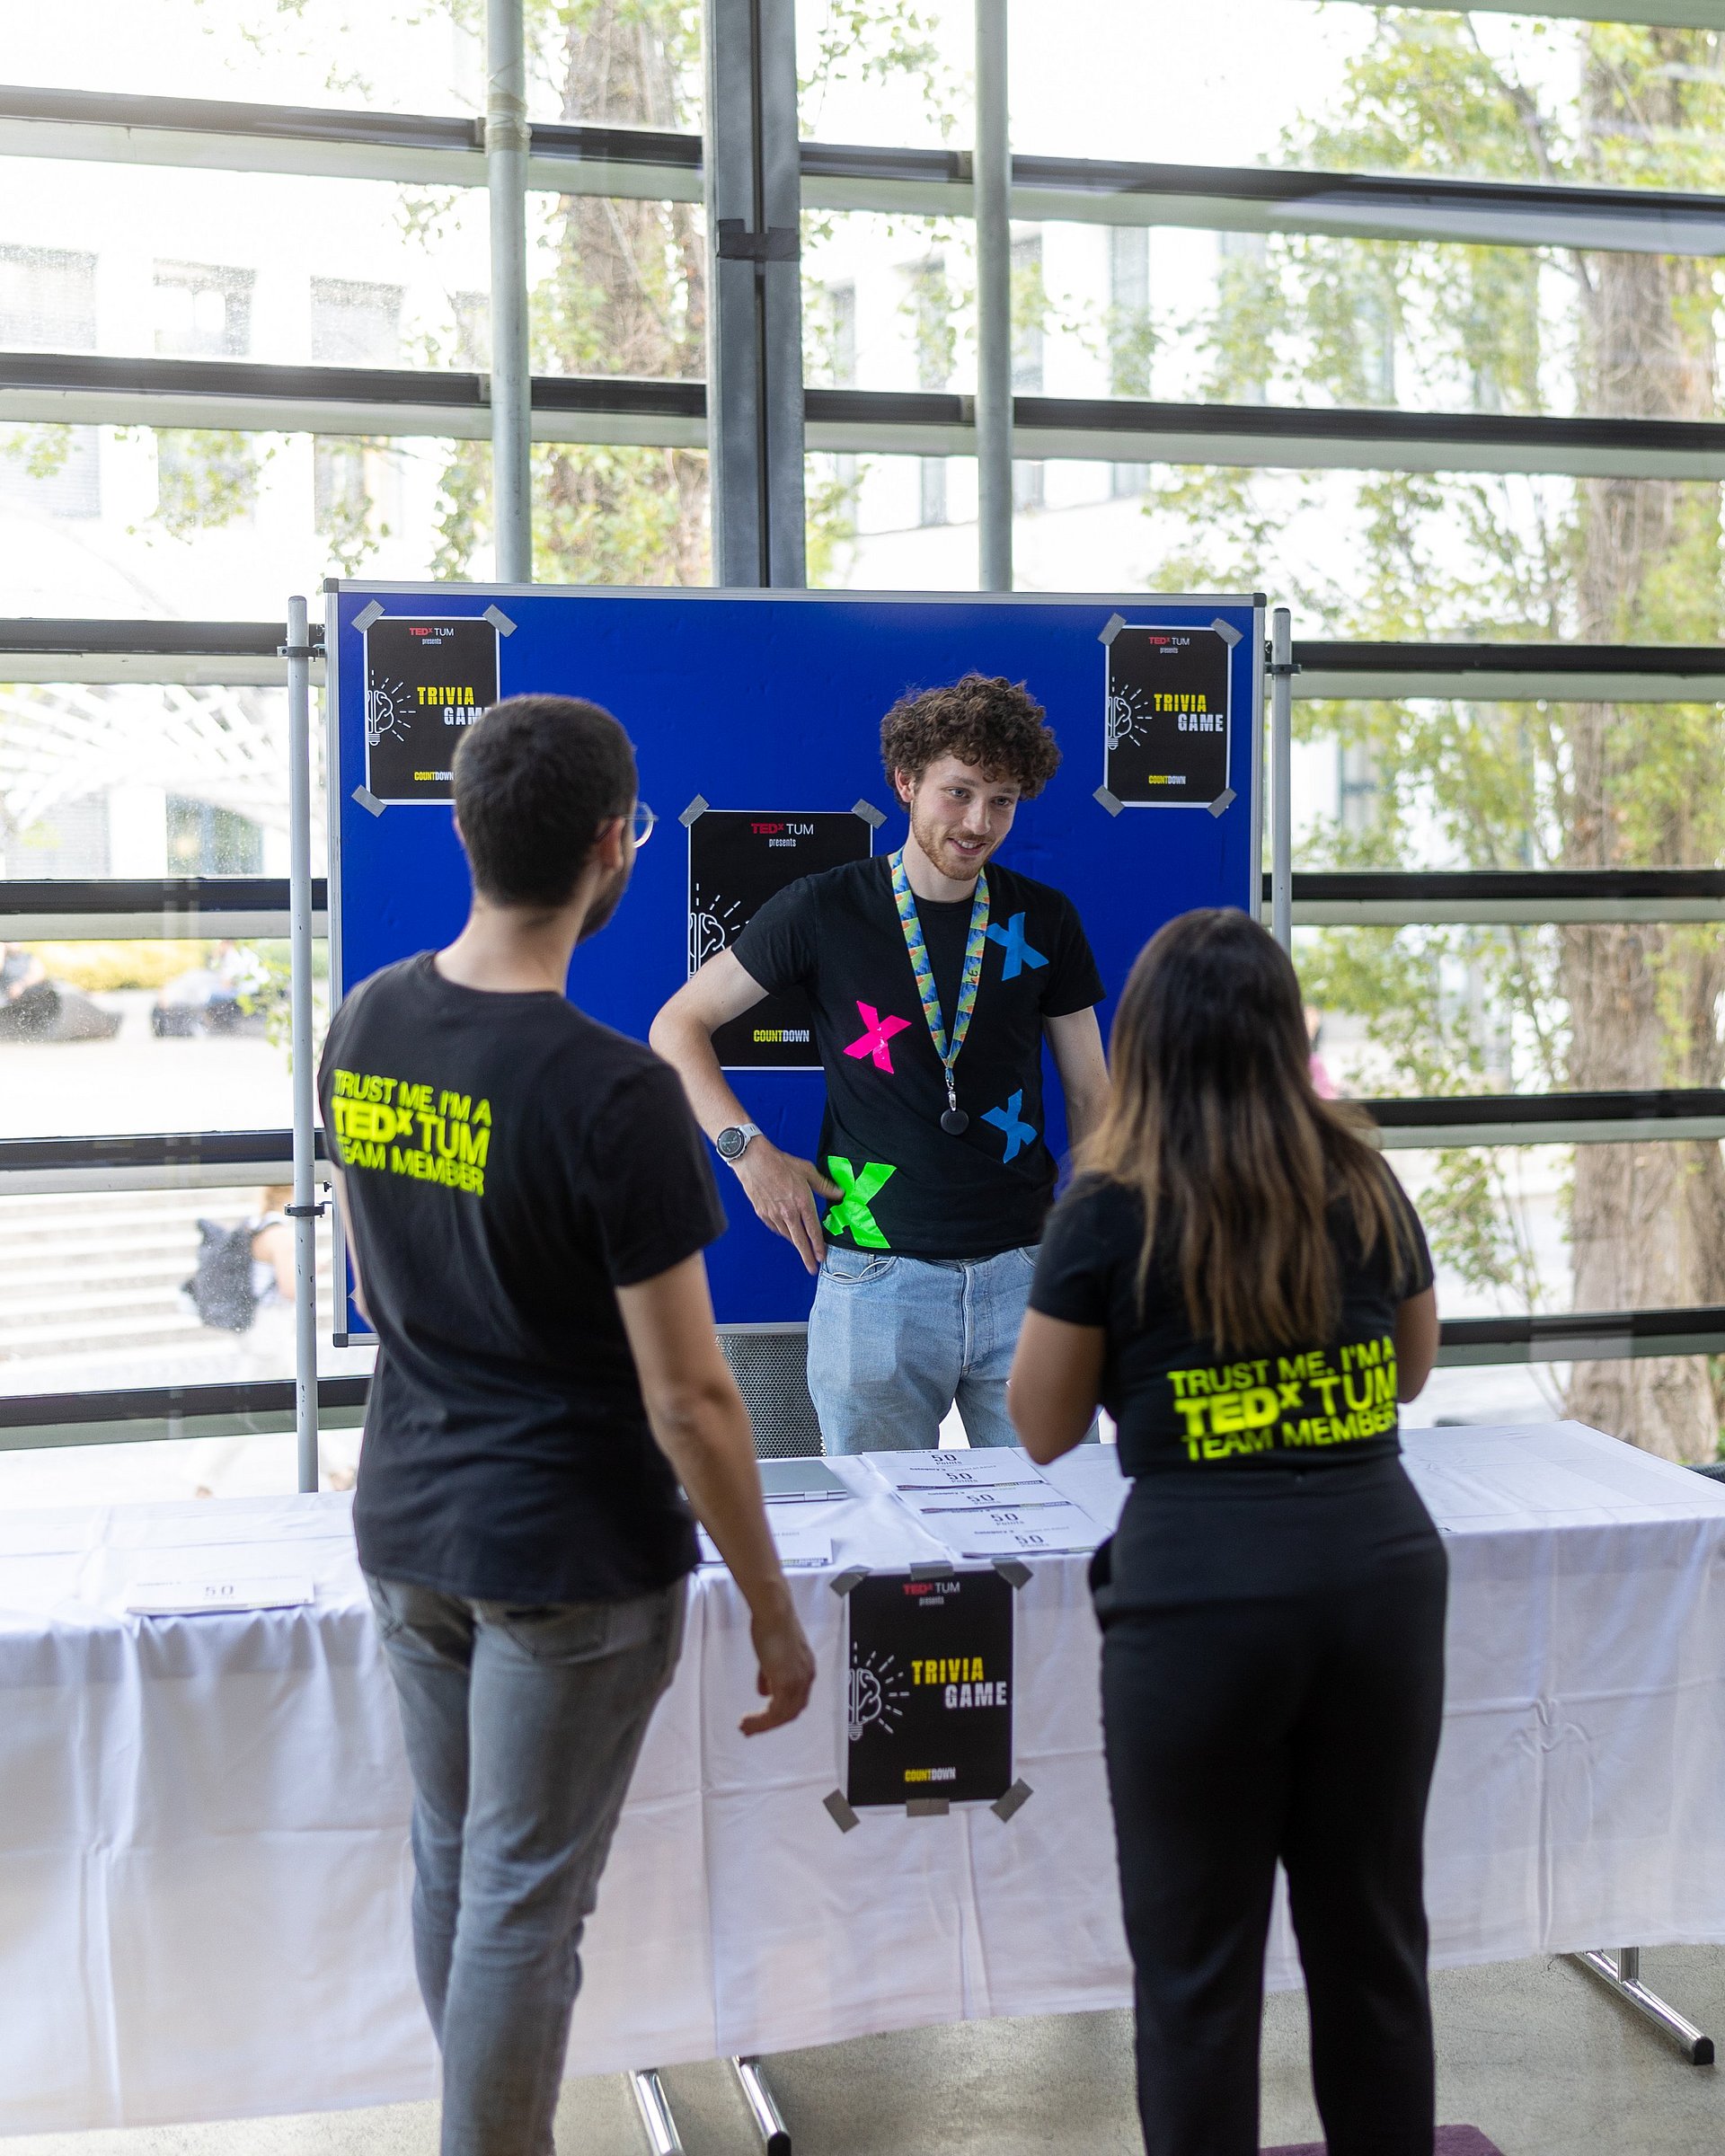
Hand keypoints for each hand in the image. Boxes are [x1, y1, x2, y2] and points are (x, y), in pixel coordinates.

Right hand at [733, 1139, 839, 1273]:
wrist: (754, 1160)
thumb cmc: (781, 1163)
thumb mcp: (807, 1171)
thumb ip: (824, 1186)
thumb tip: (840, 1193)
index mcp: (802, 1201)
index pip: (813, 1229)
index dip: (818, 1245)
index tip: (822, 1256)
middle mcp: (788, 1212)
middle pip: (799, 1240)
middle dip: (807, 1256)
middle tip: (812, 1269)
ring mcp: (774, 1214)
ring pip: (787, 1235)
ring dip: (795, 1244)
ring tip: (802, 1251)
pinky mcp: (763, 1213)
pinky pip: (775, 1228)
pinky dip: (782, 1233)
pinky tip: (786, 1233)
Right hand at [741, 1590, 815, 1735]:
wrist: (774, 1612)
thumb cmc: (771, 1625)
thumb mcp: (771, 1654)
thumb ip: (769, 1675)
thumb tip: (764, 1693)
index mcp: (806, 1670)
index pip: (796, 1700)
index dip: (779, 1713)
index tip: (761, 1720)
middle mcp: (807, 1678)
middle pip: (791, 1712)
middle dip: (770, 1724)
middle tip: (750, 1730)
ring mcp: (799, 1681)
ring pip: (783, 1715)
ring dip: (763, 1725)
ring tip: (744, 1727)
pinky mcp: (787, 1682)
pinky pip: (775, 1712)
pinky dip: (761, 1720)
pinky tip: (747, 1720)